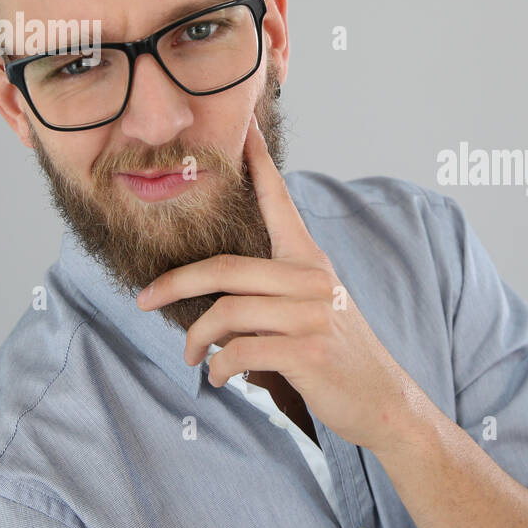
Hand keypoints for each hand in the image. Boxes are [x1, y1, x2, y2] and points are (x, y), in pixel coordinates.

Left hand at [136, 112, 422, 453]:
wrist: (383, 400)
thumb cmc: (339, 356)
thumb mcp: (316, 309)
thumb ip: (274, 293)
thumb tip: (218, 306)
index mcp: (311, 262)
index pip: (279, 201)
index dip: (260, 162)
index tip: (244, 126)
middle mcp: (313, 279)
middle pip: (225, 268)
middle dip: (175, 285)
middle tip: (144, 300)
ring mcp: (312, 315)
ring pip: (227, 314)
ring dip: (198, 341)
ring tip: (194, 357)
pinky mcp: (307, 351)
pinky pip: (239, 352)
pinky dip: (220, 369)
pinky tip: (222, 378)